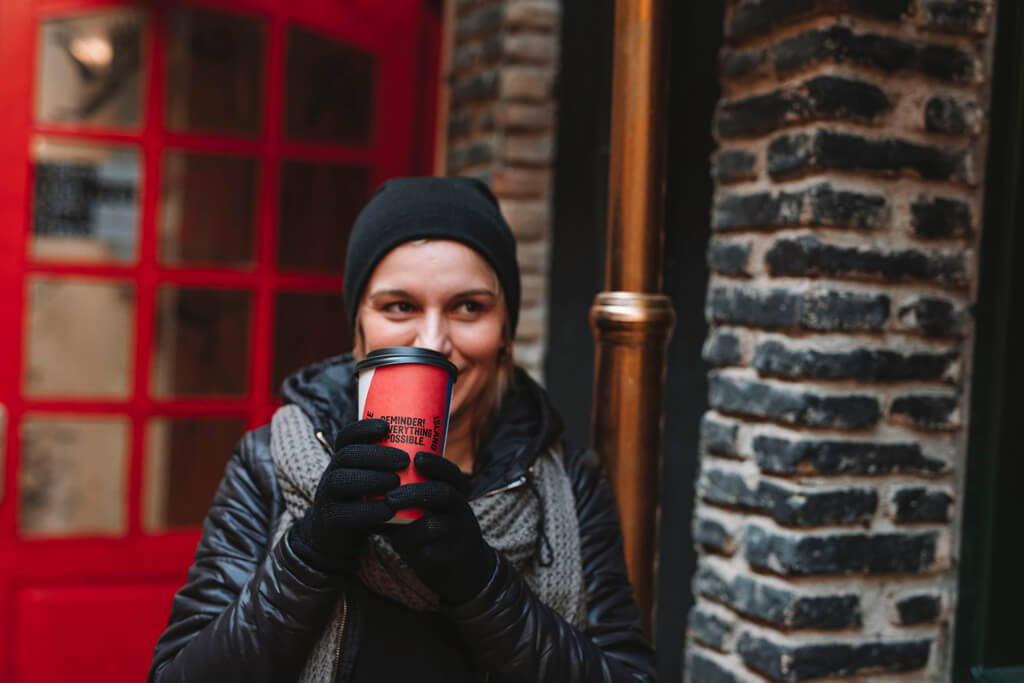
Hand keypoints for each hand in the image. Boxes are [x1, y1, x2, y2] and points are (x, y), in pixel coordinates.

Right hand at [288, 419, 406, 573]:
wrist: (336, 539)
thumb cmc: (364, 502)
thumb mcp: (370, 480)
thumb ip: (388, 467)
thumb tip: (430, 444)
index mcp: (342, 460)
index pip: (347, 437)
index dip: (364, 428)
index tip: (387, 427)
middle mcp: (331, 473)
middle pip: (347, 455)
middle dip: (376, 455)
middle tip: (404, 460)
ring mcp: (326, 496)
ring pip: (341, 480)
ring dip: (371, 479)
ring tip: (397, 482)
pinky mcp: (330, 520)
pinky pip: (344, 513)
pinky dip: (368, 511)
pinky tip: (389, 510)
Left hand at [383, 453, 496, 603]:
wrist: (461, 565)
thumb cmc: (433, 529)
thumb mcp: (430, 508)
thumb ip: (408, 496)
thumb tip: (364, 484)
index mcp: (454, 493)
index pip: (450, 472)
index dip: (435, 463)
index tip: (416, 458)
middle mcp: (461, 509)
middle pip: (443, 493)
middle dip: (414, 493)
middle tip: (390, 497)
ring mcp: (460, 533)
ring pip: (433, 525)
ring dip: (406, 527)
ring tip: (389, 529)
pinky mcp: (454, 557)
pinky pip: (429, 553)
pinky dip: (410, 550)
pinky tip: (399, 547)